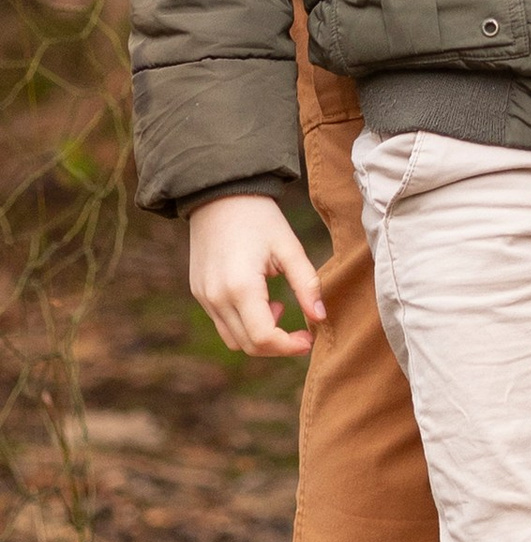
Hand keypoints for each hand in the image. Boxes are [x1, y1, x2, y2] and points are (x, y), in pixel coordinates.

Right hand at [190, 195, 326, 358]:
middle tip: (301, 332)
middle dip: (278, 346)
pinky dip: (244, 324)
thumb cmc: (260, 218)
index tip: (309, 339)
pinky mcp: (199, 293)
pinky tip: (260, 300)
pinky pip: (222, 324)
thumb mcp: (289, 248)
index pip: (264, 338)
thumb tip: (320, 318)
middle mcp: (217, 297)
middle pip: (248, 345)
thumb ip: (307, 284)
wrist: (220, 195)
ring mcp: (204, 297)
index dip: (289, 346)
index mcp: (241, 287)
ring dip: (260, 336)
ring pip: (233, 340)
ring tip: (278, 306)